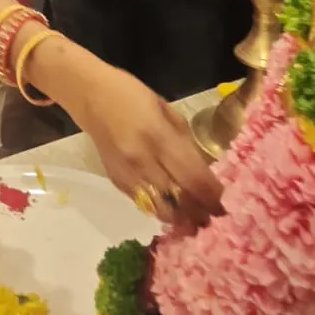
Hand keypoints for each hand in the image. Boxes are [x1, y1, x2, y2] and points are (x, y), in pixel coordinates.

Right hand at [68, 58, 220, 223]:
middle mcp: (142, 161)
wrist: (89, 96)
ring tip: (196, 220)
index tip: (225, 204)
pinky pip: (144, 204)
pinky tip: (172, 208)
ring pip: (161, 210)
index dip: (212, 196)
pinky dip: (161, 209)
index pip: (193, 177)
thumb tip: (203, 170)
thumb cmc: (132, 94)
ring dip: (181, 217)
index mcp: (158, 138)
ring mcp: (128, 175)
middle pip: (179, 199)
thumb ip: (184, 142)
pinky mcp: (117, 182)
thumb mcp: (167, 110)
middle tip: (215, 218)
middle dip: (200, 212)